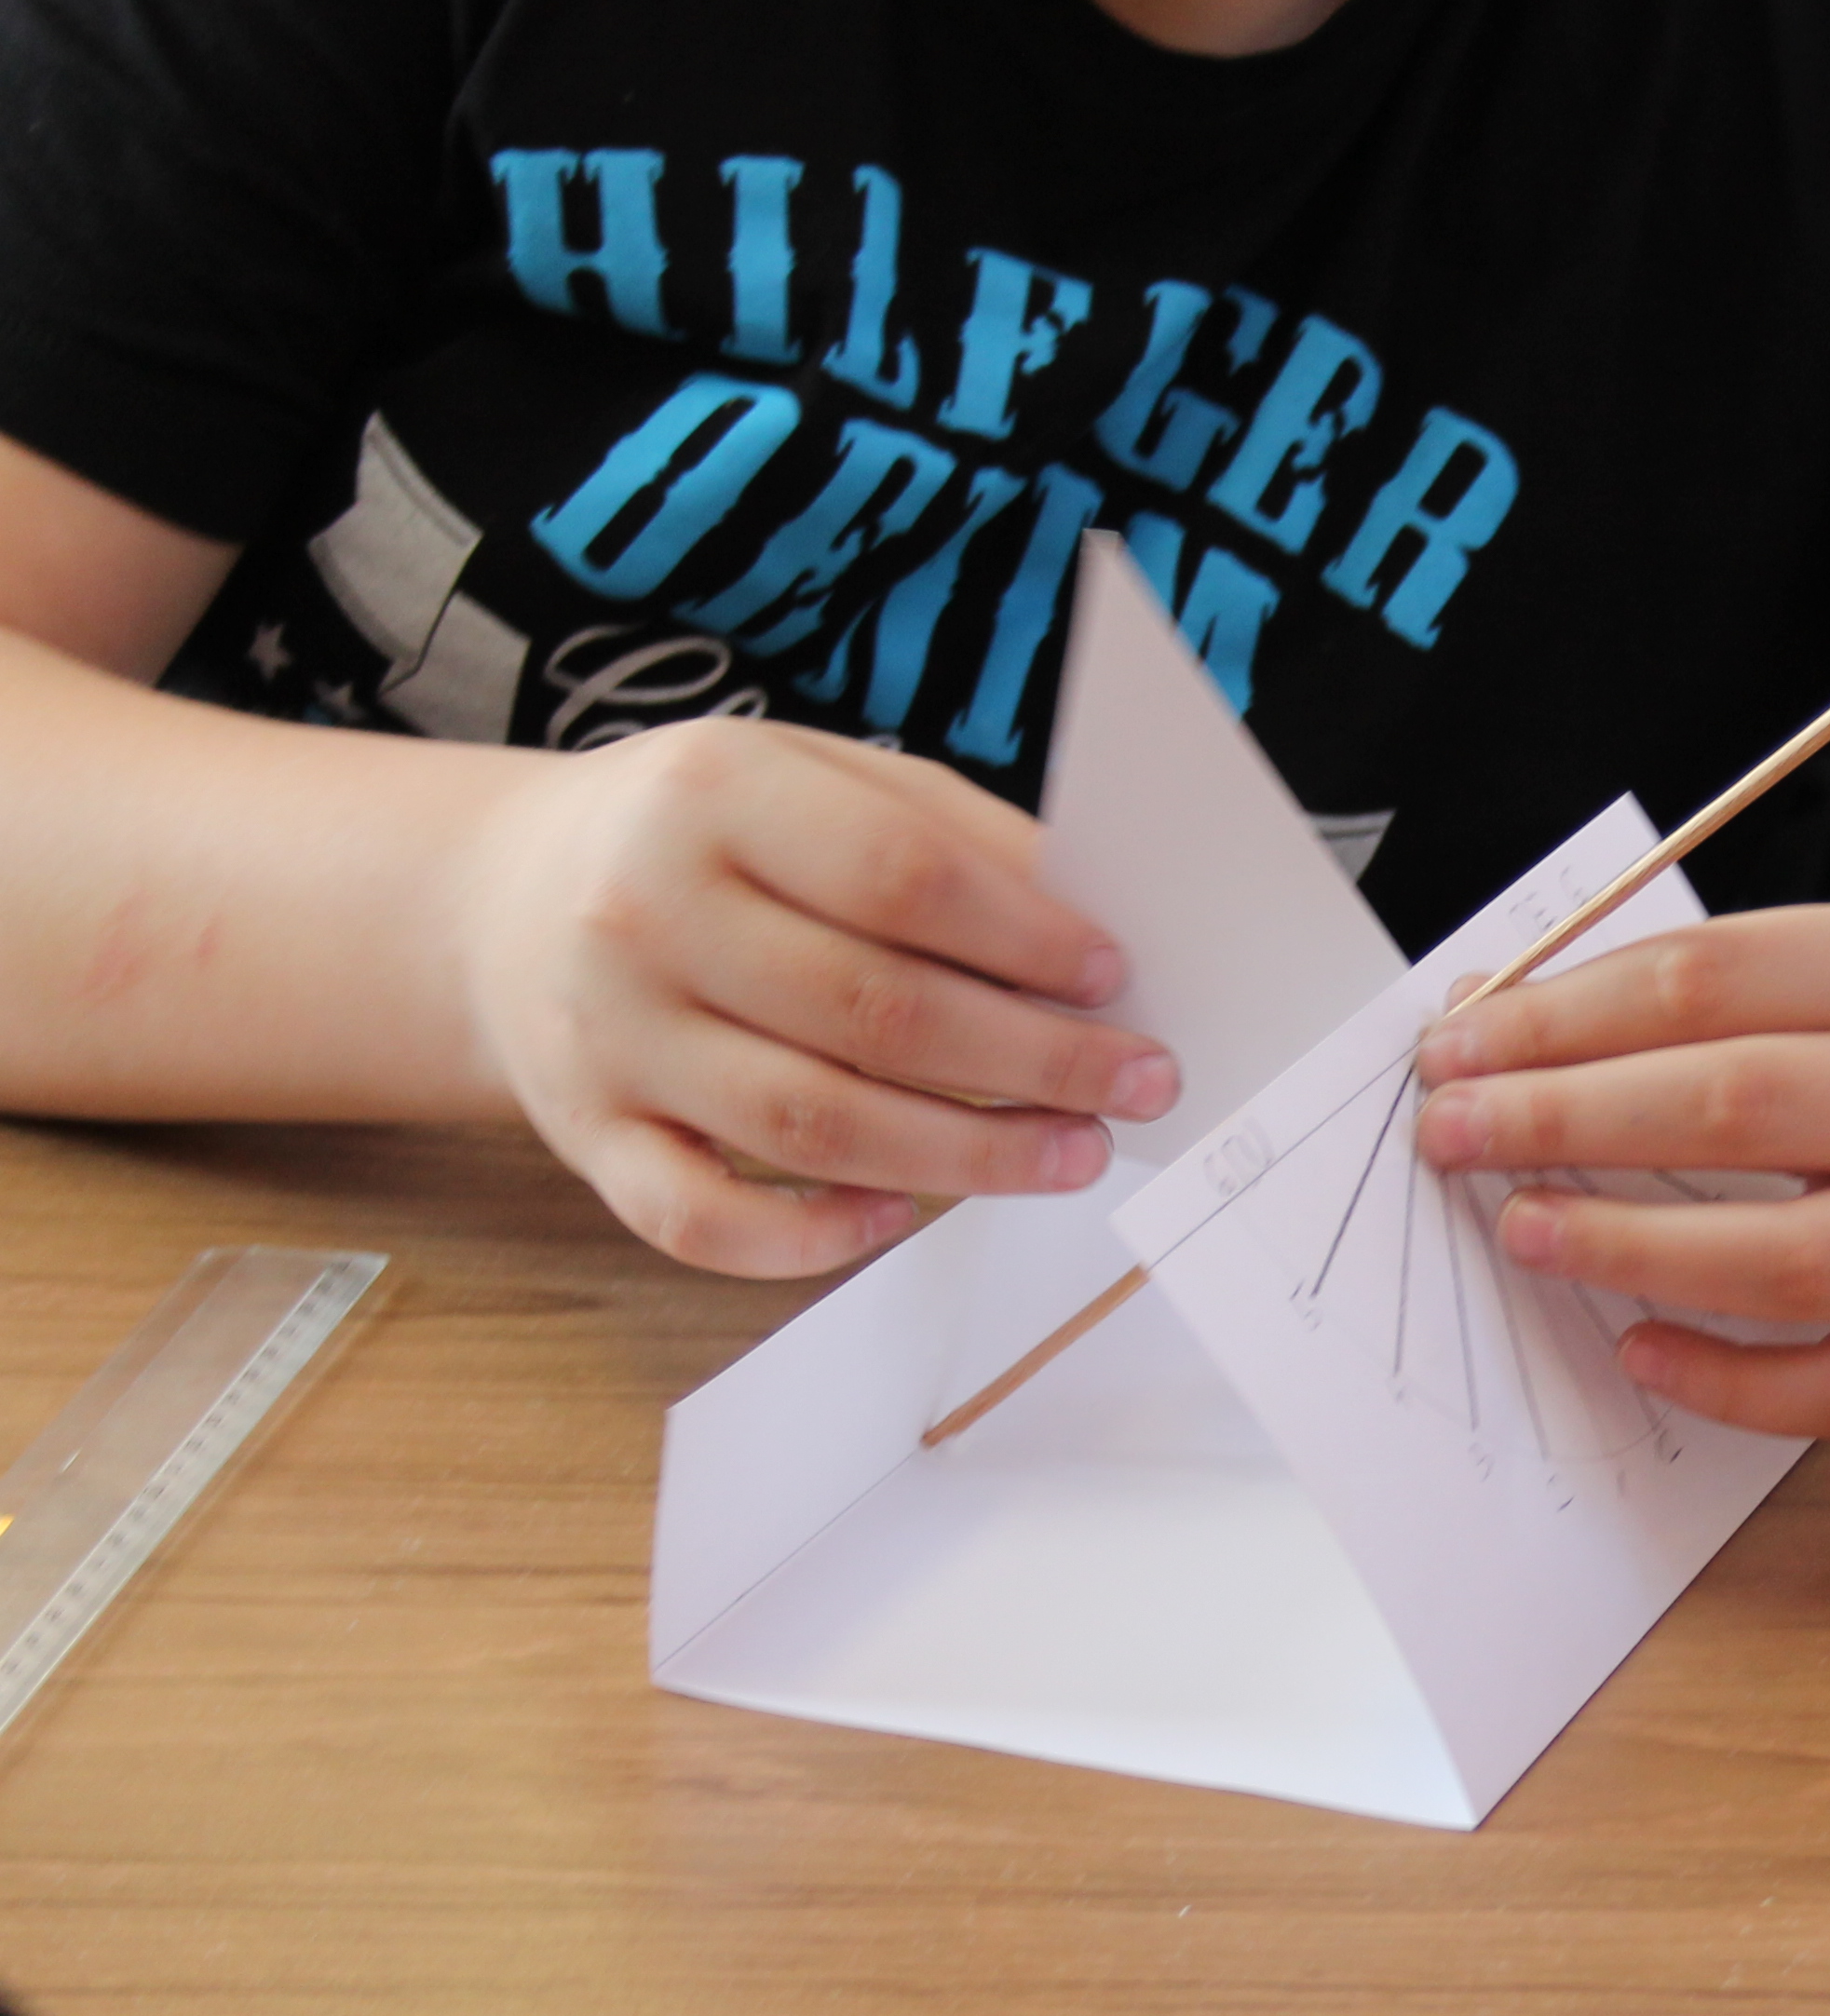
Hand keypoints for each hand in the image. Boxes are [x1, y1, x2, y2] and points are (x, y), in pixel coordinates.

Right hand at [452, 719, 1178, 1275]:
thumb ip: (956, 836)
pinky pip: (701, 1220)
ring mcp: (612, 1037)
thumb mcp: (821, 777)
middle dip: (1033, 1062)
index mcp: (715, 794)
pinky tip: (902, 1218)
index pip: (897, 876)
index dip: (1021, 938)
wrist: (506, 894)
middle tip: (1137, 1085)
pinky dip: (810, 1238)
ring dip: (965, 1156)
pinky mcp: (589, 1137)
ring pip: (809, 1126)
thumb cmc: (711, 838)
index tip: (1115, 977)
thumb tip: (1097, 928)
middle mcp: (646, 914)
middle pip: (871, 1012)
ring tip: (1070, 1153)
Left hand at [1406, 898, 1829, 1437]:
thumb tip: (1491, 1027)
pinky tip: (1639, 1349)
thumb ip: (1686, 991)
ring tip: (1524, 1231)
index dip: (1561, 1017)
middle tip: (1455, 1136)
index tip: (1455, 1048)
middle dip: (1567, 1120)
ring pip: (1790, 1258)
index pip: (1707, 980)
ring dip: (1632, 1247)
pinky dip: (1731, 1381)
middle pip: (1738, 1104)